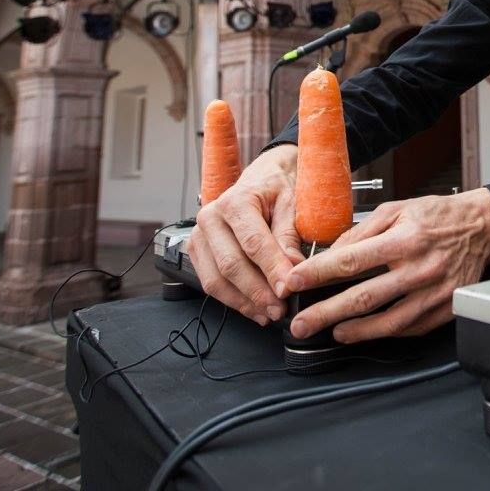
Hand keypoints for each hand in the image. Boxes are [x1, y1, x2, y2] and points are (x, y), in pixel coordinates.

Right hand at [191, 144, 301, 325]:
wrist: (262, 176)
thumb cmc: (277, 188)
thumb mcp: (291, 204)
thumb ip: (289, 236)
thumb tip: (292, 270)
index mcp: (236, 201)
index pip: (253, 243)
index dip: (271, 270)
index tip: (288, 289)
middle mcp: (211, 217)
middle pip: (231, 265)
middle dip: (257, 292)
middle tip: (280, 309)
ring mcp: (199, 235)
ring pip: (217, 279)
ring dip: (244, 302)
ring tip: (269, 314)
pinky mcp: (197, 251)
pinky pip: (211, 283)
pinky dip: (233, 300)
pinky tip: (254, 308)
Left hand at [285, 188, 489, 342]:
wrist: (482, 227)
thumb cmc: (438, 216)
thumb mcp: (396, 209)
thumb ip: (362, 231)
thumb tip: (331, 254)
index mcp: (404, 239)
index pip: (351, 260)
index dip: (317, 274)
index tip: (294, 283)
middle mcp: (419, 268)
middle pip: (363, 297)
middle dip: (325, 313)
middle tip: (301, 324)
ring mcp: (434, 293)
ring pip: (387, 322)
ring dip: (354, 331)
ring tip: (331, 332)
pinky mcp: (445, 309)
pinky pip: (409, 327)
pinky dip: (384, 332)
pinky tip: (365, 330)